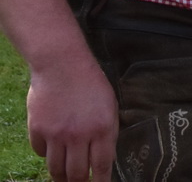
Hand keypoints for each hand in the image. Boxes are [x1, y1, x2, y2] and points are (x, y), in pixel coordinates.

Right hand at [27, 54, 115, 181]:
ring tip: (64, 177)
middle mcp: (79, 135)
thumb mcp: (109, 105)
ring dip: (61, 176)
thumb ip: (107, 132)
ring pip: (56, 169)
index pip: (102, 165)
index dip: (101, 181)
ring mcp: (56, 134)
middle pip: (77, 173)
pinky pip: (41, 152)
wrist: (62, 65)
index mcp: (103, 128)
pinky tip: (52, 150)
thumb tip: (104, 157)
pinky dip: (46, 154)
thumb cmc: (90, 83)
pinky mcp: (38, 130)